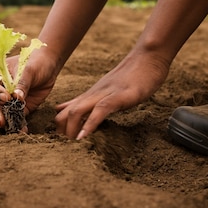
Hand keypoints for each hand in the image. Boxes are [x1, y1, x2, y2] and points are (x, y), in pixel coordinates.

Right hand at [0, 50, 57, 128]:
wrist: (48, 67)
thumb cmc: (36, 62)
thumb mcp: (30, 69)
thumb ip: (23, 82)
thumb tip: (17, 98)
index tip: (5, 97)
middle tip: (1, 120)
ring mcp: (4, 99)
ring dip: (1, 119)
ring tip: (7, 126)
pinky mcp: (15, 108)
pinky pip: (13, 118)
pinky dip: (16, 124)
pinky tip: (21, 129)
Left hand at [55, 48, 169, 138]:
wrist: (148, 58)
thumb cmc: (131, 75)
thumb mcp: (107, 89)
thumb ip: (90, 99)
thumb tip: (69, 108)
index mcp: (91, 95)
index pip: (64, 112)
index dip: (59, 129)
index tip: (61, 144)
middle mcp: (93, 95)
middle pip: (66, 113)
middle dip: (61, 133)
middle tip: (63, 149)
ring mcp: (105, 94)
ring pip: (78, 111)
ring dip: (71, 130)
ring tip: (70, 146)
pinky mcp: (119, 96)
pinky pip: (100, 110)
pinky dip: (90, 124)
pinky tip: (85, 136)